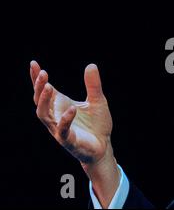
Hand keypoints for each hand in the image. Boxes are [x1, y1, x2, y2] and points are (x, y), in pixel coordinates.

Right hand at [30, 60, 118, 206]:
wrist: (104, 146)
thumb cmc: (97, 124)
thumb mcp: (98, 101)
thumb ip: (93, 85)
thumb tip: (91, 65)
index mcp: (60, 105)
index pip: (44, 91)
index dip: (37, 78)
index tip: (34, 63)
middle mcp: (56, 116)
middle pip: (39, 101)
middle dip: (39, 87)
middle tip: (43, 73)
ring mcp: (59, 129)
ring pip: (44, 116)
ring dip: (45, 101)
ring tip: (49, 87)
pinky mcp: (68, 140)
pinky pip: (62, 130)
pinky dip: (65, 119)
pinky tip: (71, 108)